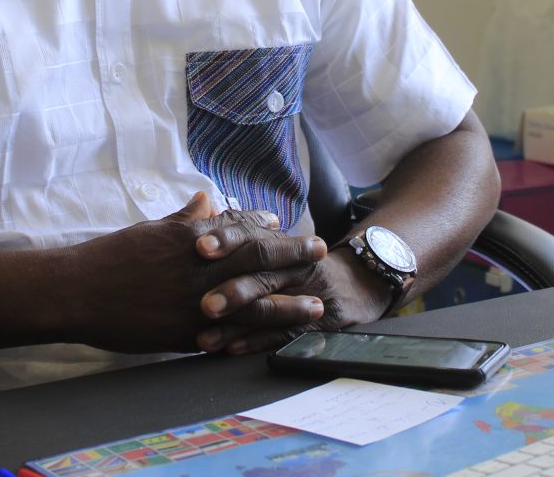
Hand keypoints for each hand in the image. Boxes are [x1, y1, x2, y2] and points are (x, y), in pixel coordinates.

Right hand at [63, 192, 326, 354]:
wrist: (78, 291)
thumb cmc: (109, 257)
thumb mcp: (149, 229)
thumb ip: (182, 219)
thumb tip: (204, 199)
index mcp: (191, 237)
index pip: (238, 226)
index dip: (264, 225)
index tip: (283, 223)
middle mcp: (200, 267)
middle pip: (257, 259)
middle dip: (292, 255)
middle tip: (321, 251)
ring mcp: (196, 301)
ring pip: (254, 301)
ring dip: (288, 303)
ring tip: (315, 306)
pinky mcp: (187, 332)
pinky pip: (231, 336)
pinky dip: (256, 338)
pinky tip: (276, 341)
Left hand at [195, 239, 393, 355]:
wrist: (355, 283)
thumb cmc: (299, 261)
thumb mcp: (274, 239)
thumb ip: (235, 226)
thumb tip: (198, 203)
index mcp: (278, 243)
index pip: (252, 234)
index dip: (227, 239)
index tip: (199, 245)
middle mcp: (291, 267)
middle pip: (262, 273)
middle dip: (231, 288)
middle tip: (201, 303)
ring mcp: (303, 296)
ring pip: (268, 309)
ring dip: (235, 326)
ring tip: (205, 337)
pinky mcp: (313, 324)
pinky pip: (284, 335)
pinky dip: (257, 342)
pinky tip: (232, 350)